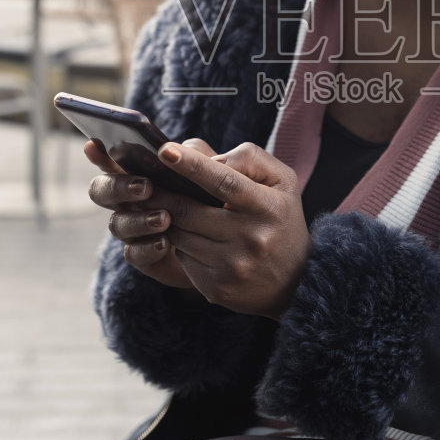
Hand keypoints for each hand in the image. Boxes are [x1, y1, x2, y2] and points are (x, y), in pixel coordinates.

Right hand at [85, 137, 202, 290]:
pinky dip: (147, 247)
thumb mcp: (213, 170)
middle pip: (102, 191)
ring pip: (116, 224)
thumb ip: (201, 156)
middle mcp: (128, 201)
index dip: (98, 153)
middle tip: (146, 186)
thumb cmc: (215, 196)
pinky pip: (133, 253)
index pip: (110, 161)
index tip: (94, 144)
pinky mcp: (145, 256)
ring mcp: (133, 229)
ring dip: (138, 220)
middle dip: (119, 187)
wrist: (229, 242)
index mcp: (138, 173)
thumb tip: (192, 152)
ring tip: (164, 218)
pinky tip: (165, 242)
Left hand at [151, 140, 309, 319]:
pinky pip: (182, 257)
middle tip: (143, 180)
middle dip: (161, 193)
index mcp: (265, 207)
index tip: (164, 150)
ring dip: (167, 218)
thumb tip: (209, 159)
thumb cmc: (282, 219)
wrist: (296, 282)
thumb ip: (250, 160)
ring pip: (179, 234)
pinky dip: (179, 243)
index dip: (191, 164)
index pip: (223, 181)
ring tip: (162, 206)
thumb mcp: (282, 182)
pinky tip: (186, 236)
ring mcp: (231, 266)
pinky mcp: (216, 288)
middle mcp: (250, 238)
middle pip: (188, 210)